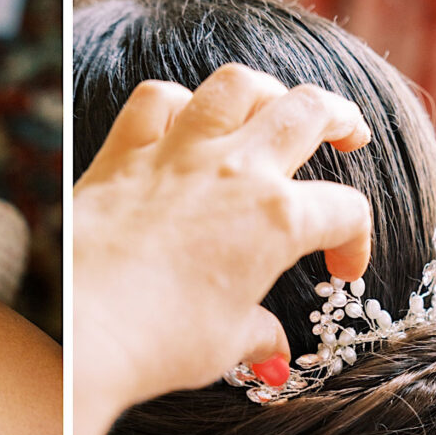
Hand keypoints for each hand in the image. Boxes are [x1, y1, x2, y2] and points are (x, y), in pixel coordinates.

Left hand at [73, 63, 373, 416]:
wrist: (81, 328)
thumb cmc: (158, 341)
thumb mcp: (224, 345)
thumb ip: (256, 335)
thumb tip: (271, 350)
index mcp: (278, 220)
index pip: (345, 211)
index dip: (354, 241)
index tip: (341, 266)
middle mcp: (236, 171)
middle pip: (308, 111)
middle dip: (340, 117)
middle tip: (348, 133)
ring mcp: (179, 153)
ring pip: (237, 84)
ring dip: (268, 88)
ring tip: (276, 105)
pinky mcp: (125, 153)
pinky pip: (157, 99)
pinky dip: (178, 101)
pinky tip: (186, 117)